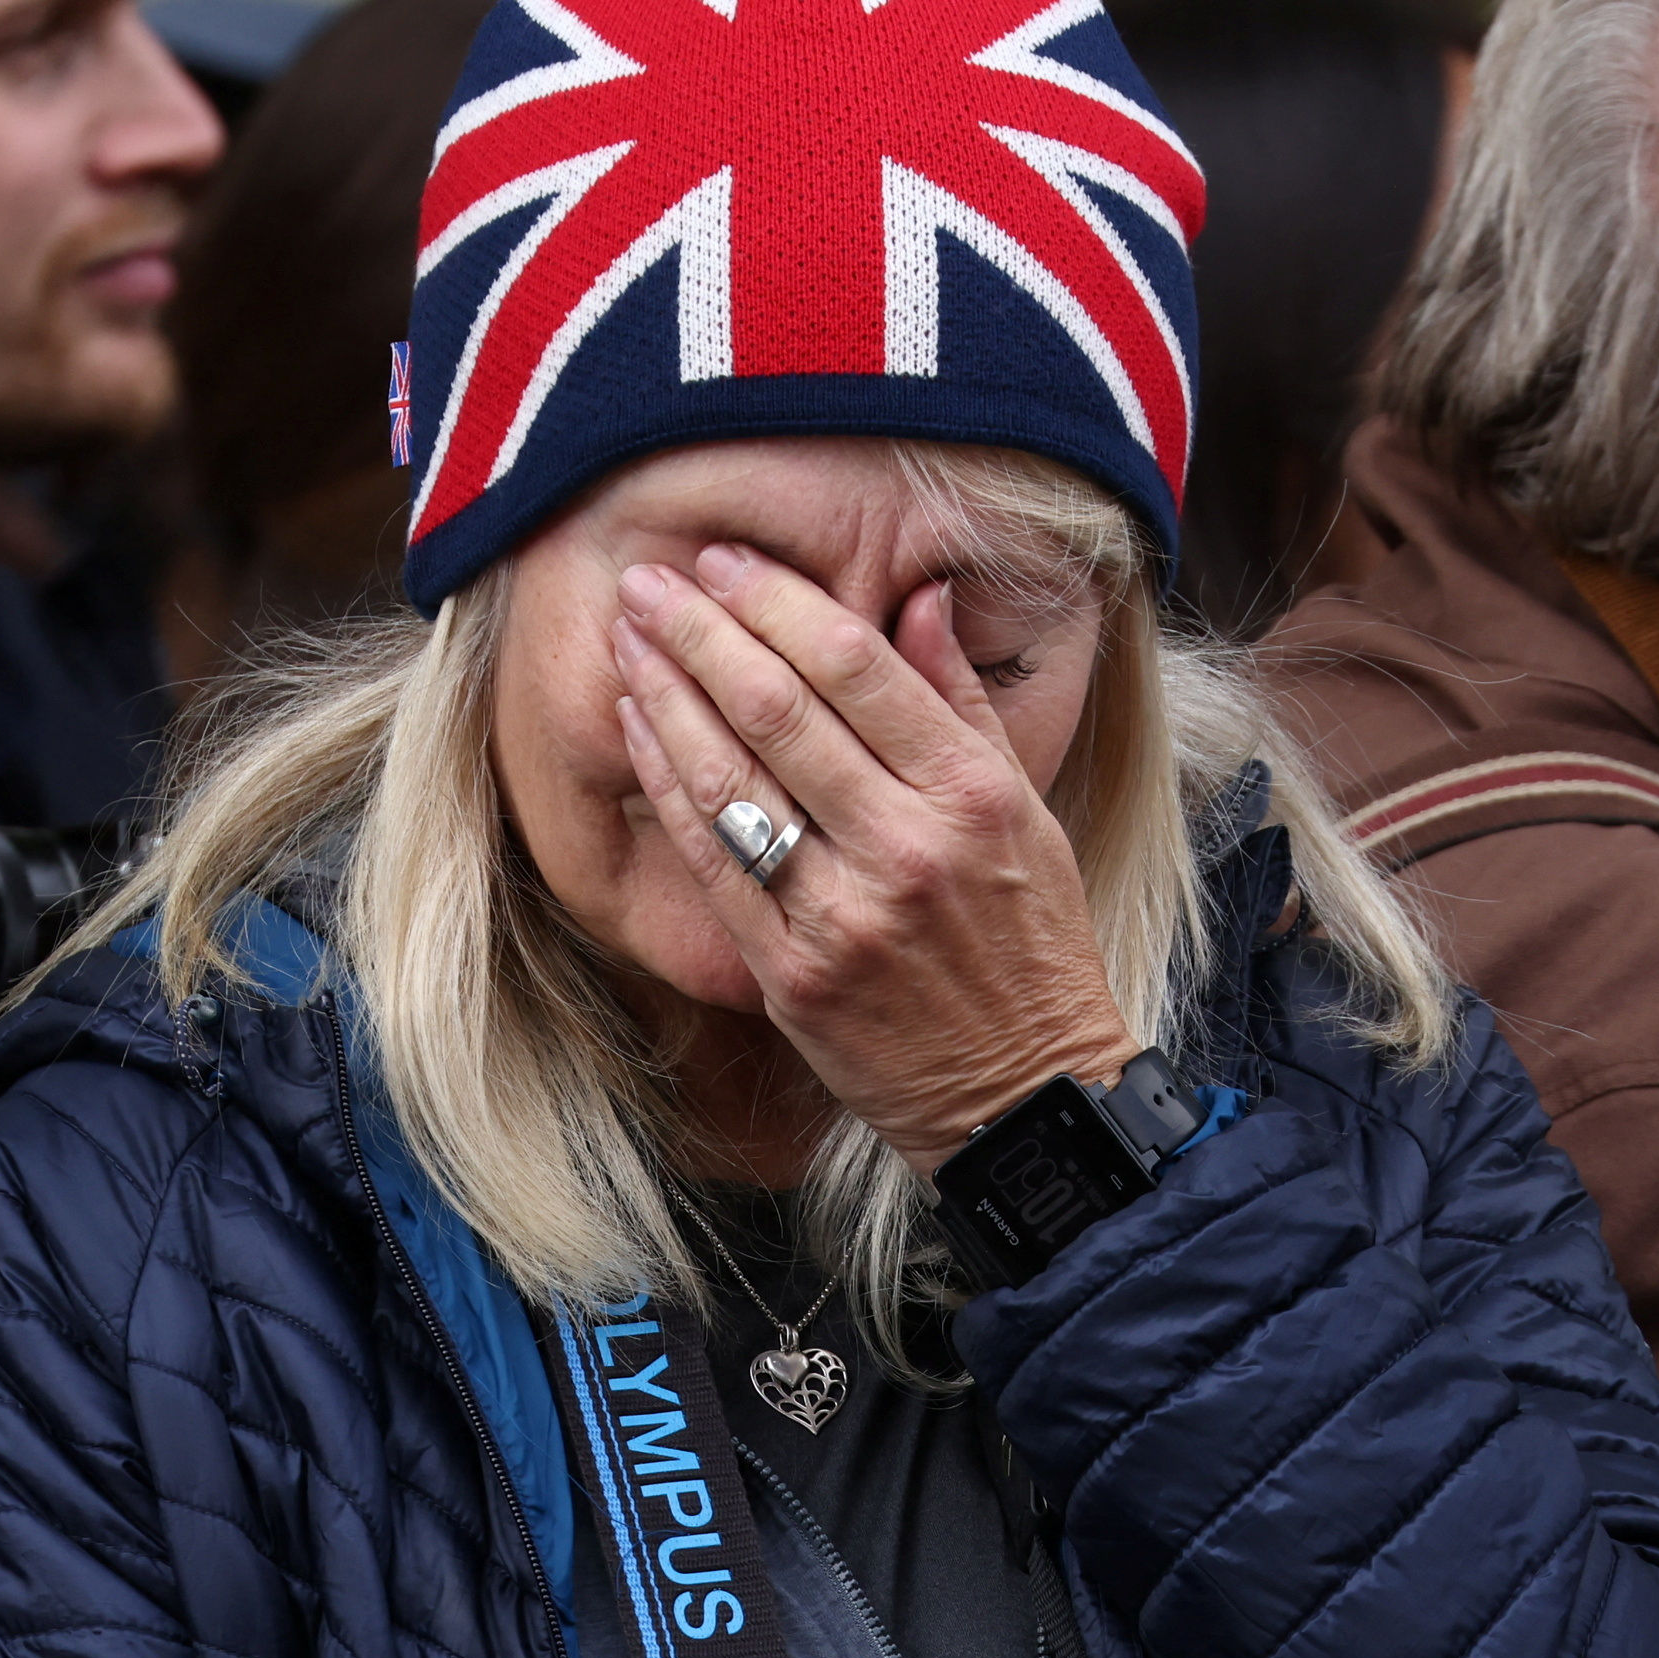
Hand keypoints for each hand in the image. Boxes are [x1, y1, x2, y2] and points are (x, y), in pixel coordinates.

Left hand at [608, 542, 1137, 1173]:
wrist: (1025, 1096)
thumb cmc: (1030, 946)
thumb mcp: (1027, 812)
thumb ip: (963, 703)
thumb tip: (920, 596)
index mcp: (973, 794)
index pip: (856, 667)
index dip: (776, 602)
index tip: (724, 561)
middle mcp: (907, 846)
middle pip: (779, 708)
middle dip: (701, 631)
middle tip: (648, 580)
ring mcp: (844, 914)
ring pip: (733, 778)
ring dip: (666, 696)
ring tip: (629, 639)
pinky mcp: (793, 974)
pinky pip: (713, 860)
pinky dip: (668, 784)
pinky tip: (638, 728)